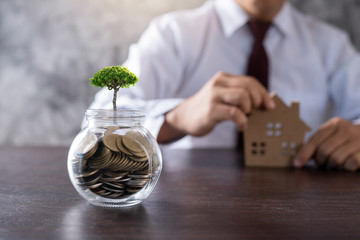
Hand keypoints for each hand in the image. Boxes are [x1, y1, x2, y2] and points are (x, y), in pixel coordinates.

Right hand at [157, 71, 274, 142]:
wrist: (184, 117)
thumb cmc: (208, 108)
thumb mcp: (222, 96)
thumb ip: (239, 95)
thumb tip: (264, 102)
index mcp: (223, 78)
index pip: (250, 81)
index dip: (263, 94)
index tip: (270, 106)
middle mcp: (218, 84)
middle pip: (249, 87)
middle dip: (257, 102)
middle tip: (253, 113)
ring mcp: (213, 96)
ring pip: (243, 97)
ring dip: (249, 110)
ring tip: (245, 117)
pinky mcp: (210, 110)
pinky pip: (234, 113)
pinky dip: (243, 121)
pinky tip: (242, 126)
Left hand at [294, 117, 359, 171]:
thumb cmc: (348, 140)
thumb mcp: (334, 135)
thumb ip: (318, 143)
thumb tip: (299, 159)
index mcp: (335, 124)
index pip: (314, 140)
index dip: (304, 153)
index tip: (297, 164)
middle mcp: (348, 129)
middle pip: (324, 151)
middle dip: (320, 161)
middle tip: (323, 164)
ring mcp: (359, 140)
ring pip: (336, 159)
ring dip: (332, 166)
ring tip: (335, 165)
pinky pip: (350, 164)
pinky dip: (346, 168)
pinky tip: (348, 165)